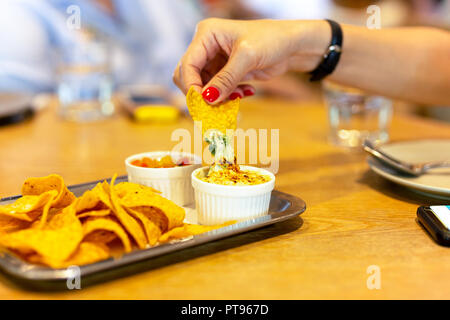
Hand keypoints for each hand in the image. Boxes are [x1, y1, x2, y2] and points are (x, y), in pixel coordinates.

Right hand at [173, 18, 328, 103]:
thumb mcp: (247, 58)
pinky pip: (218, 91)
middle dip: (201, 94)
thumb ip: (226, 79)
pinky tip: (245, 92)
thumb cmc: (272, 40)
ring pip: (203, 87)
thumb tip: (207, 99)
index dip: (191, 86)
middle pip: (189, 77)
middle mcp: (207, 47)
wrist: (293, 45)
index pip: (188, 64)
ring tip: (238, 97)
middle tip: (215, 108)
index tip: (202, 104)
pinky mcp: (226, 73)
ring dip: (218, 97)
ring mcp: (215, 61)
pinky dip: (228, 96)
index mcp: (207, 35)